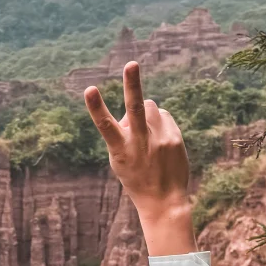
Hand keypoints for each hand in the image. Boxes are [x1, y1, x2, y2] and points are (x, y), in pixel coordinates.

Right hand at [84, 62, 195, 256]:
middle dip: (132, 84)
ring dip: (144, 112)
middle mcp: (141, 143)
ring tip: (145, 133)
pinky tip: (159, 140)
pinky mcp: (175, 138)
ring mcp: (160, 140)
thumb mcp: (119, 160)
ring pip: (150, 106)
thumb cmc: (135, 177)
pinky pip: (163, 116)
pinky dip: (158, 122)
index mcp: (120, 150)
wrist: (164, 201)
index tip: (89, 89)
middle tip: (132, 64)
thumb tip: (134, 110)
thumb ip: (121, 134)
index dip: (96, 106)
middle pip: (136, 108)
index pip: (105, 125)